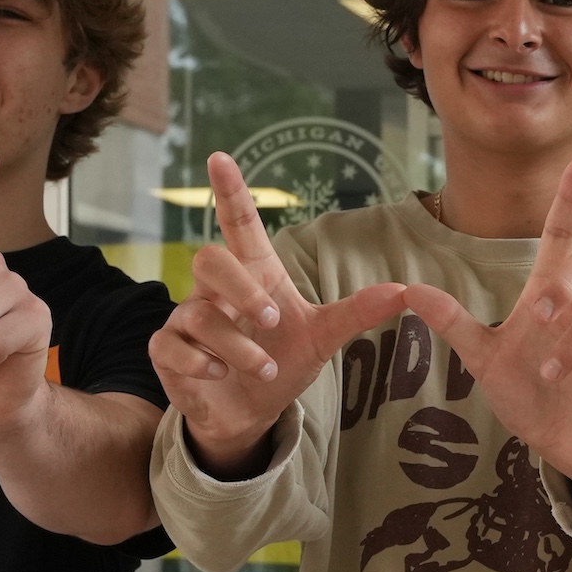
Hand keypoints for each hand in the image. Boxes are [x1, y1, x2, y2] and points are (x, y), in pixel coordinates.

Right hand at [149, 152, 411, 474]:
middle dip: (242, 289)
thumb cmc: (281, 363)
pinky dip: (199, 361)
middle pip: (210, 258)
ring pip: (199, 313)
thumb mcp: (323, 338)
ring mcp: (188, 318)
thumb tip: (404, 291)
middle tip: (273, 320)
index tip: (220, 156)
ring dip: (238, 346)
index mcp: (254, 275)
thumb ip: (356, 313)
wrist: (251, 414)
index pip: (239, 225)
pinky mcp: (167, 351)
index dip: (230, 192)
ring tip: (266, 370)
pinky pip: (170, 344)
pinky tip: (220, 374)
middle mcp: (216, 291)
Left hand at [408, 159, 571, 516]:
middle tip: (540, 313)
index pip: (564, 236)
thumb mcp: (484, 359)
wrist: (563, 448)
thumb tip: (407, 291)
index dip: (570, 200)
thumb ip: (453, 323)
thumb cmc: (529, 397)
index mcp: (551, 297)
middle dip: (568, 281)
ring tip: (550, 372)